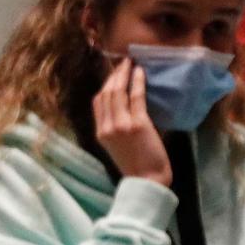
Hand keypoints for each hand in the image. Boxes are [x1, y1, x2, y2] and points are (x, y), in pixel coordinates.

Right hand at [94, 57, 171, 184]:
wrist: (147, 181)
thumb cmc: (137, 165)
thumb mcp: (117, 146)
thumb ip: (116, 127)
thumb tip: (126, 105)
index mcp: (100, 133)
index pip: (97, 102)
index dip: (105, 85)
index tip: (113, 75)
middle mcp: (106, 127)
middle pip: (106, 94)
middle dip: (114, 75)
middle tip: (123, 63)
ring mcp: (120, 125)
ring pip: (117, 92)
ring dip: (124, 74)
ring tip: (130, 63)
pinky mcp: (137, 124)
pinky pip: (135, 97)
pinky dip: (137, 82)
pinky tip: (140, 72)